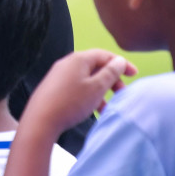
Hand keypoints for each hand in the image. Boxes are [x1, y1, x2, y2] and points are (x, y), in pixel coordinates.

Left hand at [22, 49, 137, 134]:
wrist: (40, 121)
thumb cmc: (71, 103)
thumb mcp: (97, 88)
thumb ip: (110, 73)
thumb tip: (119, 61)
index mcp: (79, 59)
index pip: (105, 55)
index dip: (122, 64)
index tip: (134, 74)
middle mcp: (67, 63)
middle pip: (96, 67)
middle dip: (111, 79)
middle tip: (122, 93)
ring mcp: (58, 75)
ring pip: (86, 79)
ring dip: (101, 91)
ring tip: (108, 107)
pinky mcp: (53, 88)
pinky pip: (76, 88)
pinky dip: (88, 96)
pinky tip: (93, 111)